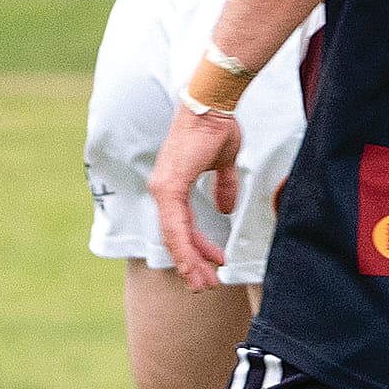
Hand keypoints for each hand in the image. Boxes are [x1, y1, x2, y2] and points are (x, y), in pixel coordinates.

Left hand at [149, 101, 241, 293]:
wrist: (212, 103)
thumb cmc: (216, 126)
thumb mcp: (223, 162)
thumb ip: (223, 186)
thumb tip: (225, 208)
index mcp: (173, 186)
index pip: (181, 227)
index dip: (197, 248)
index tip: (214, 264)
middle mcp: (163, 190)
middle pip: (175, 238)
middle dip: (192, 264)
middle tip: (206, 285)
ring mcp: (164, 189)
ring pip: (174, 237)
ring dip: (189, 262)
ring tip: (205, 282)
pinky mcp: (169, 187)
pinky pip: (176, 226)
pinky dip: (185, 248)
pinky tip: (194, 264)